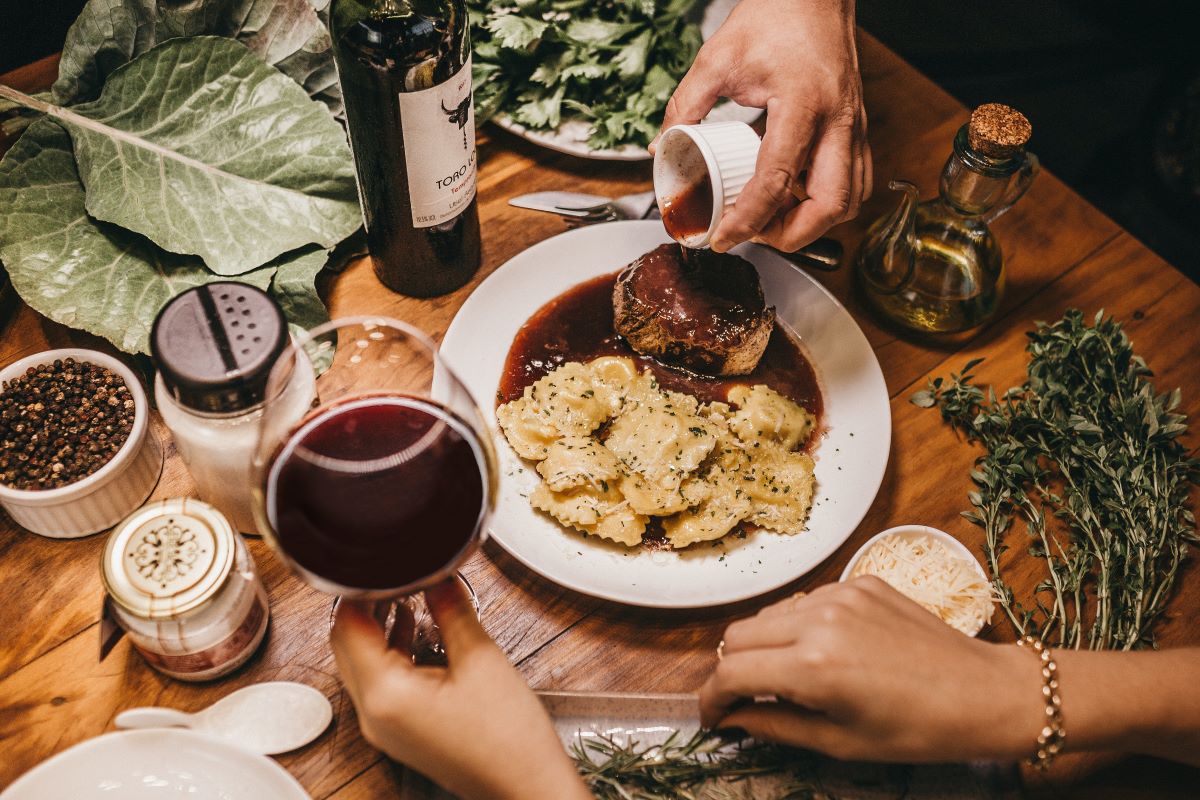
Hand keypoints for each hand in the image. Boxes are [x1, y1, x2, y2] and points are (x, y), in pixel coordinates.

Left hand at [330, 580, 589, 799]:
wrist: (525, 786)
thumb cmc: (508, 736)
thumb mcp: (481, 657)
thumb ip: (450, 609)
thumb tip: (437, 573)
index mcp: (385, 694)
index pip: (347, 626)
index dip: (361, 589)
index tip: (384, 564)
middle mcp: (373, 714)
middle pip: (346, 645)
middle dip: (367, 606)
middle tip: (397, 575)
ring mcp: (384, 727)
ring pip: (361, 663)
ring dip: (378, 628)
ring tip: (408, 595)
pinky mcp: (400, 731)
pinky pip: (379, 683)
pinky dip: (391, 653)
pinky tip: (418, 630)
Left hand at [656, 0, 870, 252]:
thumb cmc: (775, 16)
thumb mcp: (718, 58)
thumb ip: (685, 105)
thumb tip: (661, 147)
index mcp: (802, 103)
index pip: (776, 181)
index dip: (748, 219)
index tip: (723, 237)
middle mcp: (837, 120)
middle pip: (831, 205)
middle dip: (793, 235)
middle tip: (756, 235)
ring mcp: (853, 125)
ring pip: (851, 199)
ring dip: (815, 223)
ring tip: (775, 219)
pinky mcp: (857, 127)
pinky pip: (857, 181)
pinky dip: (829, 202)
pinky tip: (797, 197)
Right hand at [700, 577, 1044, 761]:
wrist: (983, 692)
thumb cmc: (917, 730)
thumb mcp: (840, 742)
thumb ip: (774, 726)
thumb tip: (733, 720)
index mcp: (813, 667)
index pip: (732, 673)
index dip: (712, 699)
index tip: (713, 718)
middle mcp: (818, 620)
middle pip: (739, 635)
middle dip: (734, 670)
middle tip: (748, 700)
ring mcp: (839, 594)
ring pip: (769, 615)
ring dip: (765, 646)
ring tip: (789, 677)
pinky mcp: (859, 581)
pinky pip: (805, 601)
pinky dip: (799, 626)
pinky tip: (826, 651)